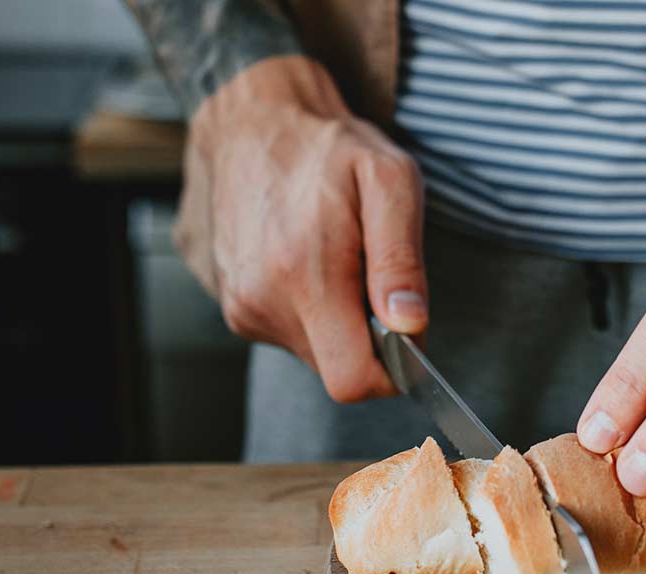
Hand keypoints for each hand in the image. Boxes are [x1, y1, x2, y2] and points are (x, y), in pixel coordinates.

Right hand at [173, 55, 425, 401]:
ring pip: (318, 354)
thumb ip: (400, 258)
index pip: (353, 379)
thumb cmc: (329, 149)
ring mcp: (243, 308)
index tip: (406, 329)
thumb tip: (409, 325)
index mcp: (304, 276)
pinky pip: (294, 335)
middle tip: (372, 272)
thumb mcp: (388, 181)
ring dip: (342, 320)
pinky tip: (312, 262)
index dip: (393, 370)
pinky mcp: (236, 307)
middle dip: (369, 338)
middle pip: (339, 370)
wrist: (255, 123)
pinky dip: (315, 311)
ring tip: (338, 257)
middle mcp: (263, 302)